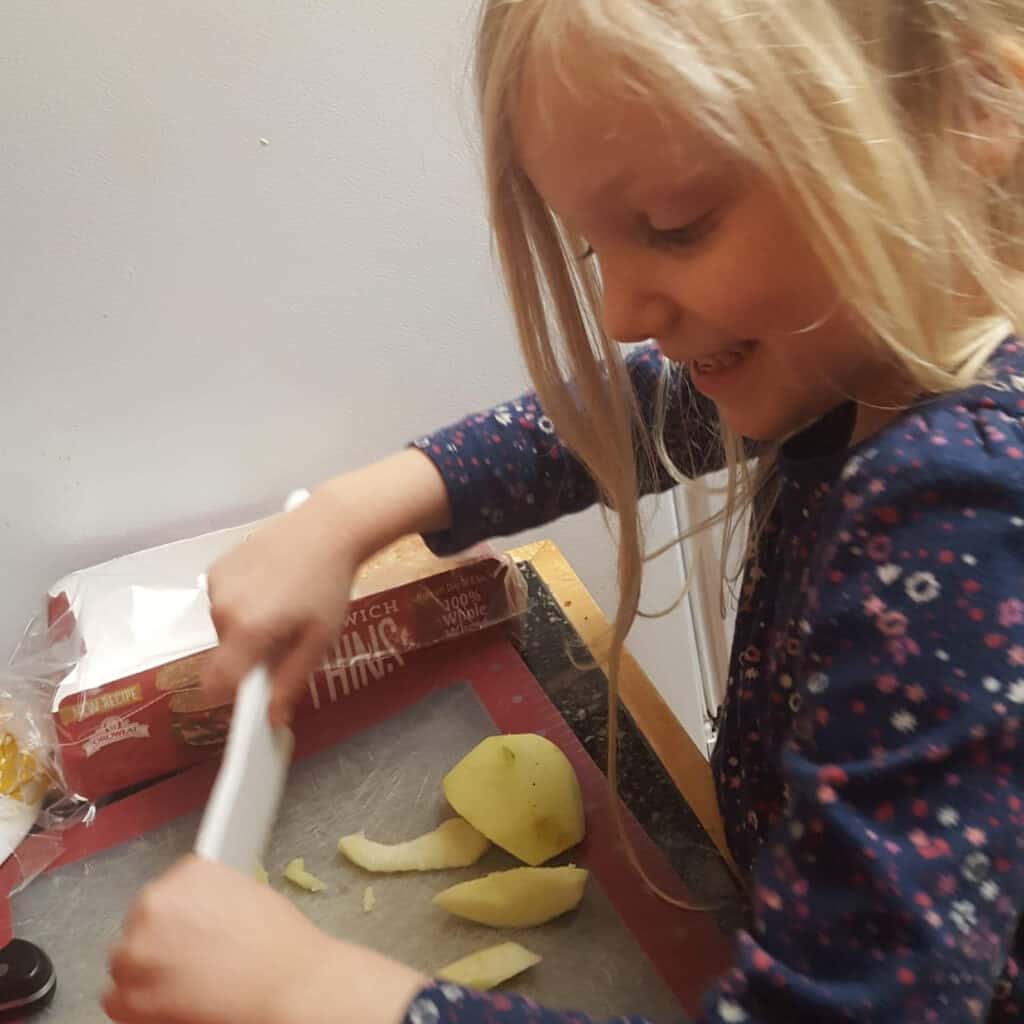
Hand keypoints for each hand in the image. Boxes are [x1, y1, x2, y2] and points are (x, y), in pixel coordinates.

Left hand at [103, 856, 425, 1023]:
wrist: (289, 986)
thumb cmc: (278, 943)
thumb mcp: (245, 893)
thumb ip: (207, 896)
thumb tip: (192, 912)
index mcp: (187, 872)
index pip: (167, 891)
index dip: (180, 916)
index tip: (191, 932)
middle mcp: (156, 902)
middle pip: (141, 923)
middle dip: (160, 942)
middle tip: (191, 960)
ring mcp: (138, 948)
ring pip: (125, 961)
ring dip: (147, 972)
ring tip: (186, 983)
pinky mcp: (129, 994)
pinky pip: (117, 998)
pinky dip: (138, 1005)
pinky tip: (173, 1003)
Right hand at [202, 451, 450, 724]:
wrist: (327, 527)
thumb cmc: (328, 586)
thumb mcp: (319, 639)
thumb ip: (292, 680)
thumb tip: (273, 719)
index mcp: (247, 630)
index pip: (216, 683)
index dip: (232, 693)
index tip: (255, 688)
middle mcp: (222, 608)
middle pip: (224, 655)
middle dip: (249, 655)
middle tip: (286, 637)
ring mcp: (216, 585)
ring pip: (224, 627)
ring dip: (246, 627)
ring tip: (282, 604)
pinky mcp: (217, 567)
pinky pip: (223, 601)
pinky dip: (241, 603)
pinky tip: (270, 585)